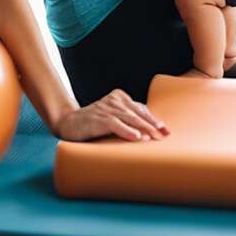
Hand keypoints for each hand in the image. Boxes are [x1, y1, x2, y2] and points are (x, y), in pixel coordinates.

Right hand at [55, 89, 169, 141]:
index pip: (141, 109)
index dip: (154, 119)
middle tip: (164, 135)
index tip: (166, 130)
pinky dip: (127, 131)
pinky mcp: (98, 118)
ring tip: (155, 137)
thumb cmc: (94, 123)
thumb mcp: (113, 118)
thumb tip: (150, 131)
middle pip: (138, 113)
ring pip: (129, 118)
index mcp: (120, 97)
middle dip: (153, 124)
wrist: (68, 124)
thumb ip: (128, 119)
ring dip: (144, 128)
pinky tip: (137, 137)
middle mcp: (114, 100)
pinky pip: (115, 124)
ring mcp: (106, 108)